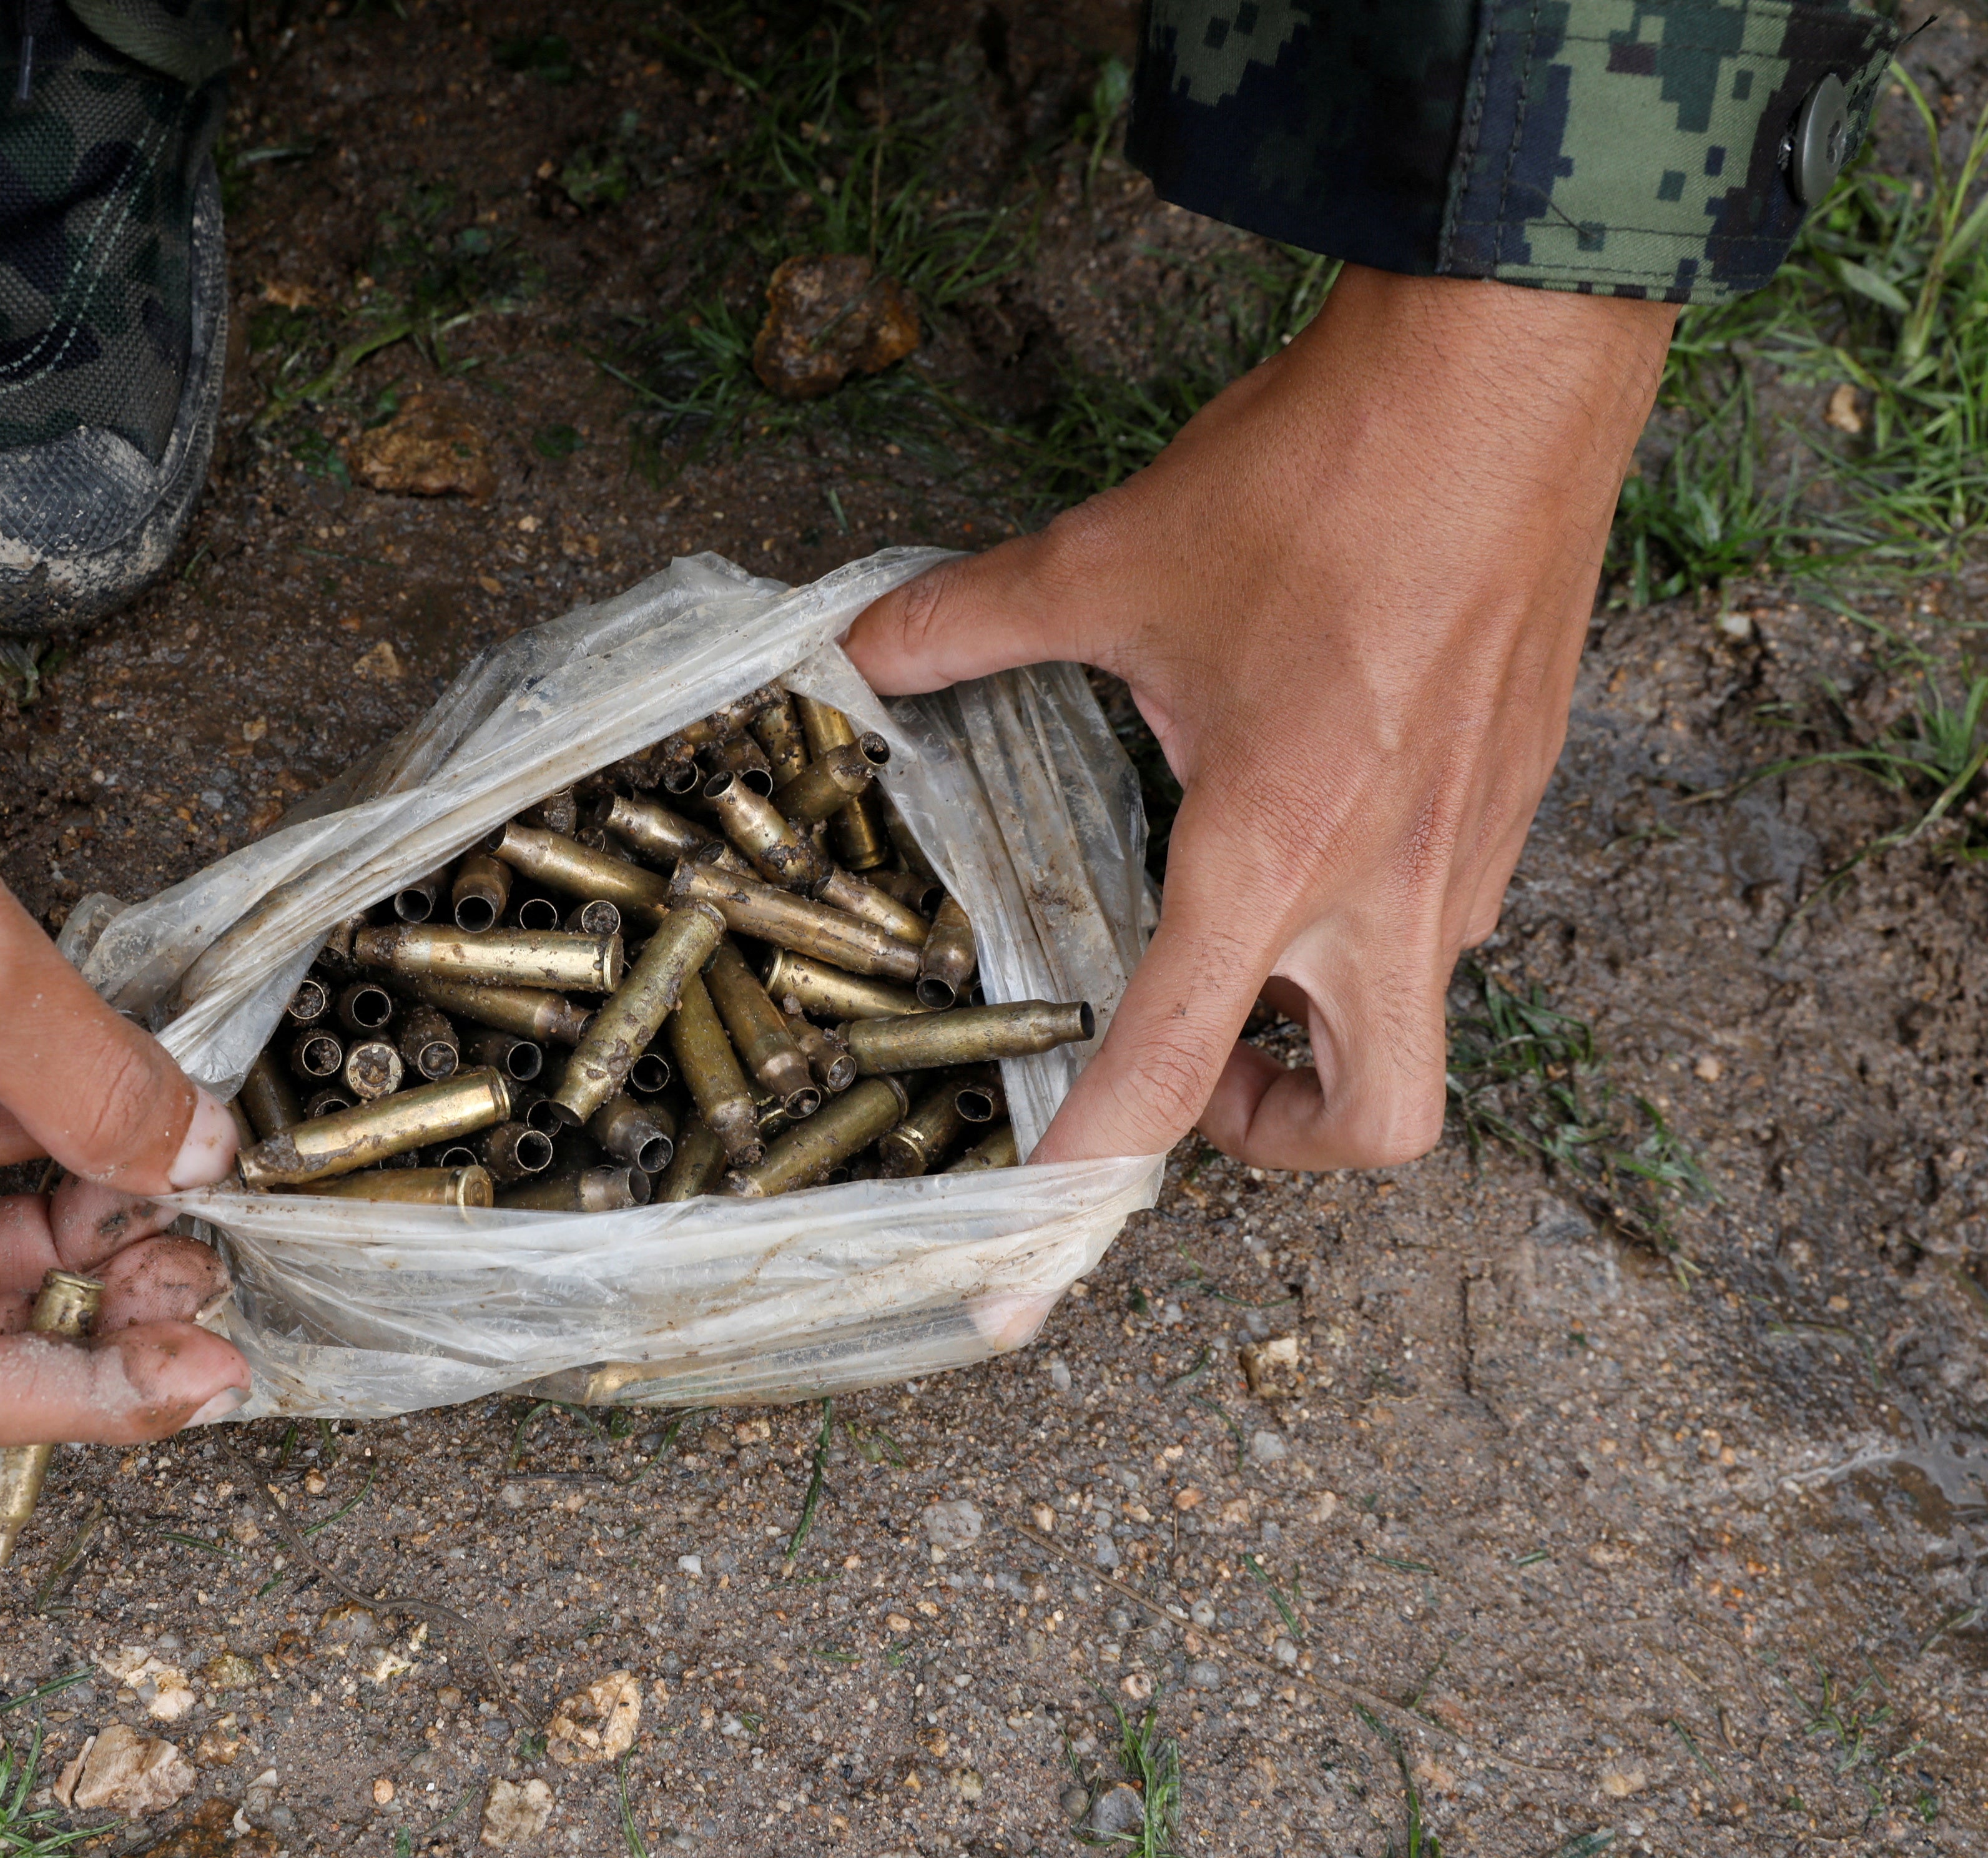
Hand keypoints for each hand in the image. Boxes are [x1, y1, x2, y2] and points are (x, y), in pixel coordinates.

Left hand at [849, 265, 1676, 1169]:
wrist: (1511, 374)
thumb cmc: (1320, 477)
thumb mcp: (1111, 562)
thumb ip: (965, 625)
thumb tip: (856, 649)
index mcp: (1274, 855)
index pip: (1168, 1075)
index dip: (1086, 1189)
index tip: (1023, 1283)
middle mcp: (1391, 887)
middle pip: (1375, 1126)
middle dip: (1276, 1141)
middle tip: (1191, 1069)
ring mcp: (1473, 851)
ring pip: (1415, 1022)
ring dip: (1320, 1025)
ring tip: (1225, 939)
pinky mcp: (1517, 798)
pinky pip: (1444, 920)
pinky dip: (1366, 926)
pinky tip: (1303, 828)